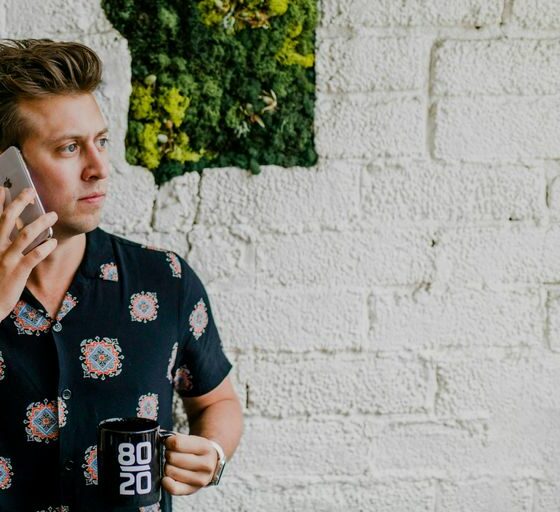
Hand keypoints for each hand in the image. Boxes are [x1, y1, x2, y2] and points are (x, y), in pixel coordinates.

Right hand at [0, 187, 57, 321]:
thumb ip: (1, 241)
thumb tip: (12, 224)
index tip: (3, 187)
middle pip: (6, 219)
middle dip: (19, 202)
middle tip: (31, 191)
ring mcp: (6, 259)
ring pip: (25, 235)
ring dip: (40, 222)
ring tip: (53, 215)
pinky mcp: (17, 272)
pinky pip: (34, 255)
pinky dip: (45, 247)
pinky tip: (53, 241)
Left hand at [162, 434, 218, 495]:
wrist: (210, 463)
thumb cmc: (197, 450)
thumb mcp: (193, 439)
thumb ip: (178, 438)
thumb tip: (164, 440)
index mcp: (205, 448)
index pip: (177, 443)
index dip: (168, 441)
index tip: (169, 442)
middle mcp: (205, 465)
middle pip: (172, 457)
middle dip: (168, 454)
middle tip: (172, 454)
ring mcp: (199, 479)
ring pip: (170, 471)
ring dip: (168, 466)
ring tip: (174, 464)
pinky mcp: (192, 490)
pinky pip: (173, 488)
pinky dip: (166, 481)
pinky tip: (167, 477)